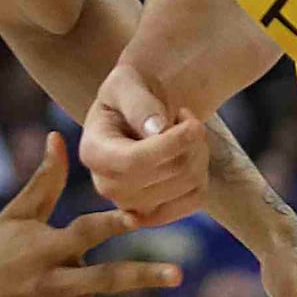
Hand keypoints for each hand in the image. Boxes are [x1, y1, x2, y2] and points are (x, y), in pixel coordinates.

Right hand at [0, 134, 183, 296]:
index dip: (110, 225)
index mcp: (47, 248)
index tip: (139, 218)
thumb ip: (45, 180)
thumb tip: (58, 137)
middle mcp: (53, 283)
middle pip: (104, 280)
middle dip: (141, 277)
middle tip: (177, 274)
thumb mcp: (16, 214)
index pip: (84, 234)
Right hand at [81, 63, 207, 223]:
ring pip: (187, 185)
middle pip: (168, 173)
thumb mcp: (127, 83)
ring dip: (199, 152)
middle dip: (190, 142)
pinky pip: (196, 198)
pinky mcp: (157, 213)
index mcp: (93, 152)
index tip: (193, 123)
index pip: (134, 162)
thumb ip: (138, 102)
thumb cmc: (130, 93)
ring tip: (186, 133)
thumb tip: (156, 128)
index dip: (171, 145)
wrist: (140, 113)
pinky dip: (203, 173)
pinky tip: (187, 155)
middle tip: (187, 119)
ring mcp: (131, 205)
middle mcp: (106, 186)